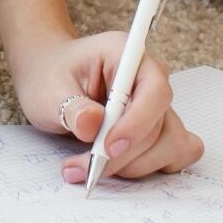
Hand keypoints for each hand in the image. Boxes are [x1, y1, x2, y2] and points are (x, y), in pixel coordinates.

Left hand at [9, 30, 203, 184]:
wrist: (46, 78)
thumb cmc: (49, 76)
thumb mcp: (48, 90)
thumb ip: (71, 107)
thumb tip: (92, 125)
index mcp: (125, 54)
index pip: (153, 90)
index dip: (136, 123)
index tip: (108, 147)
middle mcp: (149, 77)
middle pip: (160, 125)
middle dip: (123, 154)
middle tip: (84, 167)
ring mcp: (158, 105)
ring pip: (170, 145)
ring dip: (133, 165)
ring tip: (92, 167)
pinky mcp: (159, 129)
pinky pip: (175, 154)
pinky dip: (149, 168)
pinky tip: (118, 167)